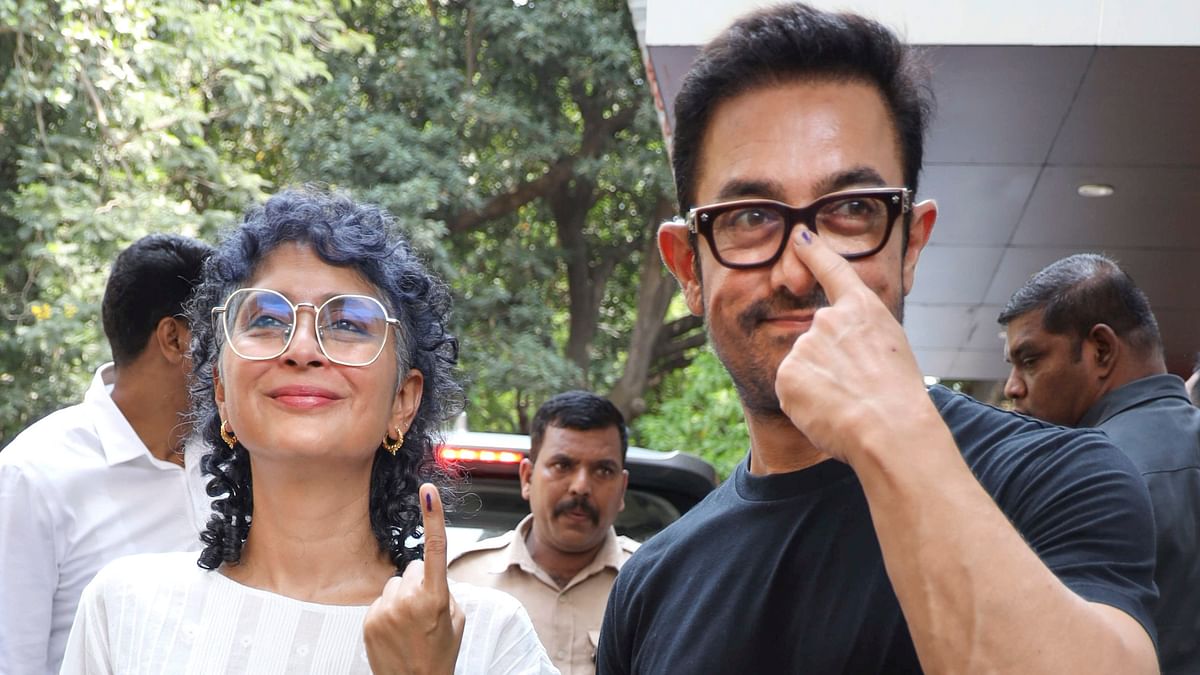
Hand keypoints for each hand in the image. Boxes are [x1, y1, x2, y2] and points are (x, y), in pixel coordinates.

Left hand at [364, 483, 464, 674]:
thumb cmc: (440, 652)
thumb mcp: (455, 618)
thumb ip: (442, 589)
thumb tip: (427, 573)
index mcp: (436, 597)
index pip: (437, 548)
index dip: (433, 517)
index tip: (428, 490)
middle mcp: (409, 599)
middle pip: (413, 569)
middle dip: (420, 582)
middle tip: (425, 612)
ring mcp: (385, 609)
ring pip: (395, 584)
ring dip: (403, 597)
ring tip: (409, 625)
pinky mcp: (368, 619)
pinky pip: (381, 600)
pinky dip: (389, 610)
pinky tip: (395, 631)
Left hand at [773, 228, 934, 463]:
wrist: (890, 428)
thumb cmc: (901, 398)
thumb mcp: (893, 349)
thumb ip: (861, 339)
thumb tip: (840, 351)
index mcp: (862, 310)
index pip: (833, 270)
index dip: (814, 252)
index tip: (800, 236)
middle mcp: (828, 319)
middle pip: (817, 341)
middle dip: (829, 365)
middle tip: (857, 389)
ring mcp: (805, 344)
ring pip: (804, 367)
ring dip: (819, 386)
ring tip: (848, 403)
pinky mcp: (787, 372)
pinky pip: (791, 389)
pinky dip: (804, 404)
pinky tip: (828, 412)